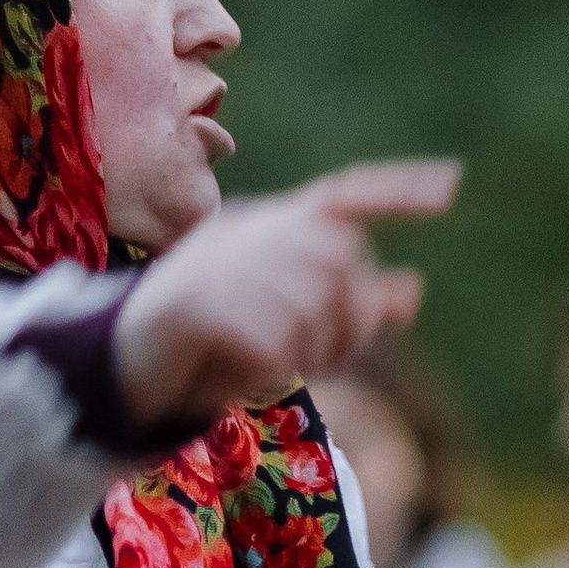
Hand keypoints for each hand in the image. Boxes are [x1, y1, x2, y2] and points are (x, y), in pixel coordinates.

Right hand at [114, 159, 461, 432]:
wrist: (117, 373)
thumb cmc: (205, 353)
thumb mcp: (283, 332)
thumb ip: (342, 312)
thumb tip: (410, 294)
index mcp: (263, 229)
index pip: (340, 197)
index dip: (394, 191)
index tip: (452, 190)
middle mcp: (243, 233)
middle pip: (336, 262)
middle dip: (352, 319)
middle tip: (333, 359)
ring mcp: (212, 265)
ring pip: (306, 303)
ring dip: (307, 350)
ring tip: (276, 369)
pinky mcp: (189, 306)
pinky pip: (265, 337)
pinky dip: (267, 367)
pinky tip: (245, 377)